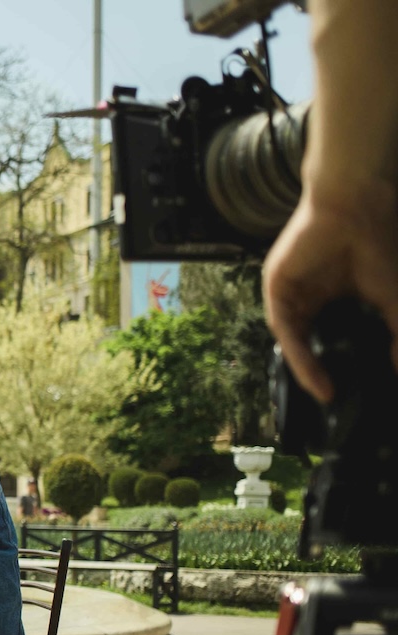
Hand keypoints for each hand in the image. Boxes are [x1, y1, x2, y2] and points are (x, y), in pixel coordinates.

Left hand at [264, 179, 397, 403]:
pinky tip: (313, 376)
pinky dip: (298, 356)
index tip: (353, 395)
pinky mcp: (276, 288)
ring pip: (295, 342)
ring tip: (326, 395)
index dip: (341, 367)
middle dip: (320, 375)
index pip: (331, 342)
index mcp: (332, 300)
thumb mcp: (392, 298)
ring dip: (308, 372)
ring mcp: (291, 293)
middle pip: (309, 345)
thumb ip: (397, 332)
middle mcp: (308, 299)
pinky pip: (284, 329)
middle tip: (336, 403)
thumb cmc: (376, 243)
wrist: (358, 204)